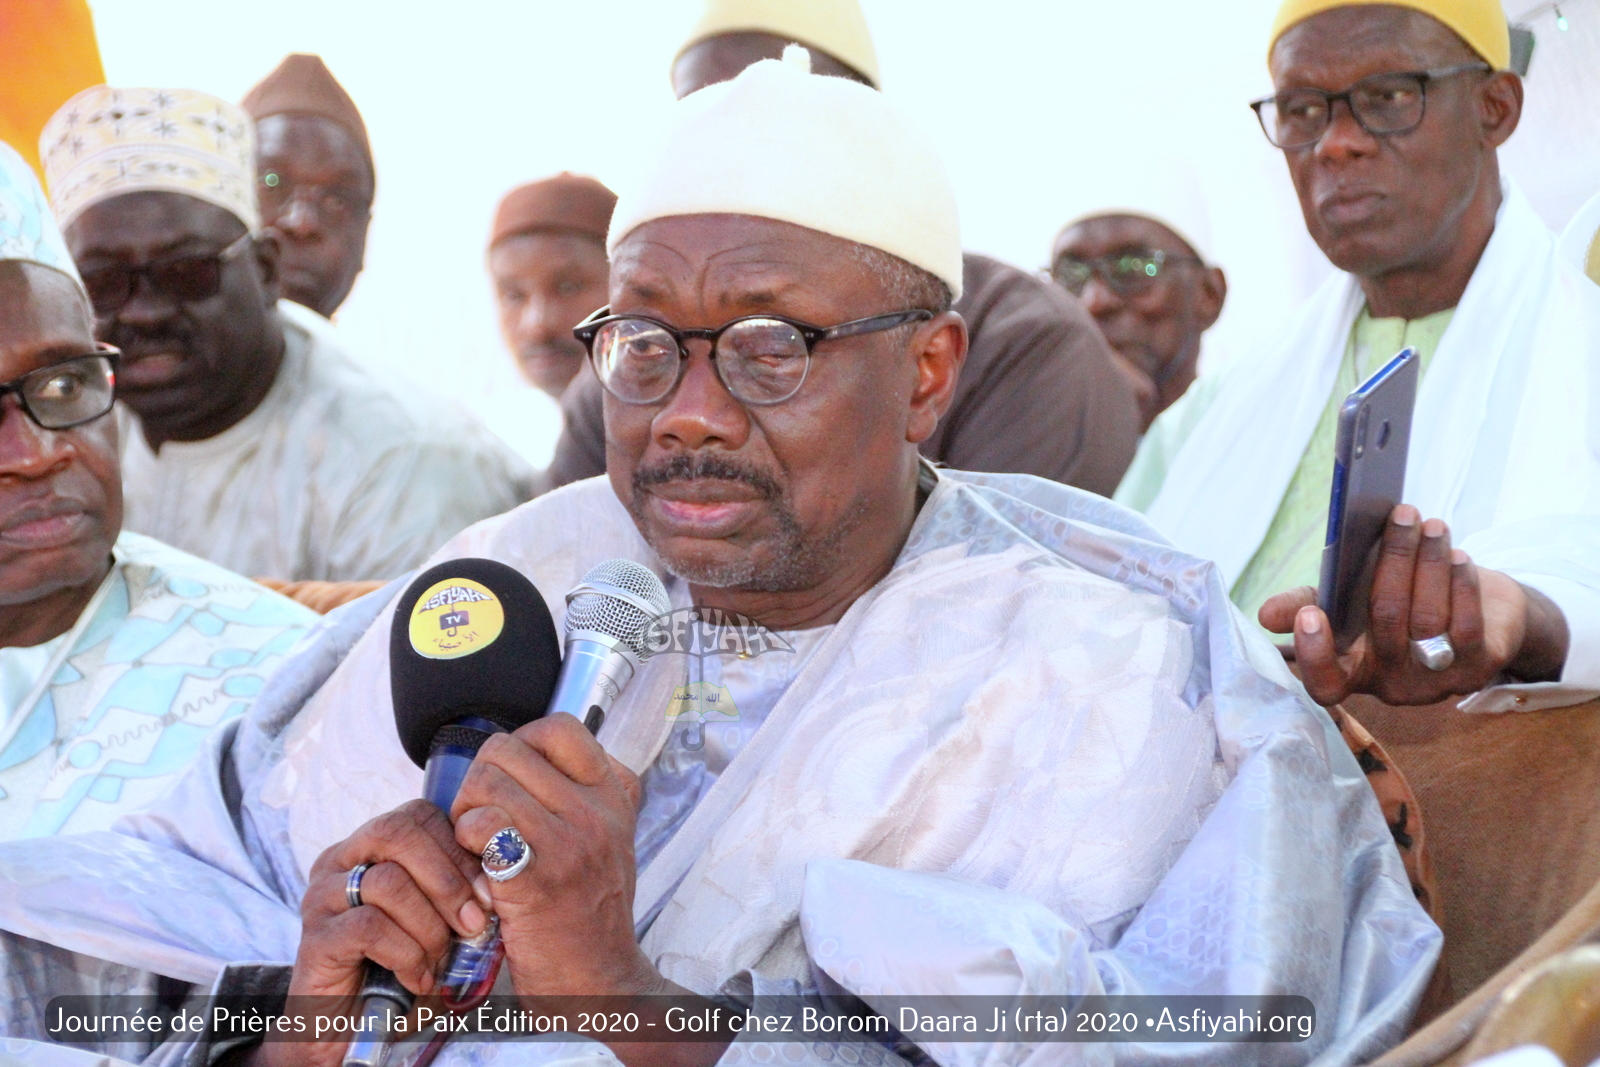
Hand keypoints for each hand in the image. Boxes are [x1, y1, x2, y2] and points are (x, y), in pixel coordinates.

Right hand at [261, 799, 490, 1066]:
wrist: (352, 1027)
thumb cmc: (404, 965)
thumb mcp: (439, 920)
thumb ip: (461, 891)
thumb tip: (499, 875)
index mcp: (371, 845)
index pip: (418, 814)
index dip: (460, 850)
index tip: (488, 894)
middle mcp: (341, 861)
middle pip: (397, 832)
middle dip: (447, 879)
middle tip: (473, 923)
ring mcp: (322, 896)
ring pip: (388, 882)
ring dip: (429, 926)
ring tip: (439, 959)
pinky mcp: (314, 938)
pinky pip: (369, 927)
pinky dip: (406, 954)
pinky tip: (418, 978)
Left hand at [451, 713, 654, 999]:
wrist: (601, 983)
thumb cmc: (590, 914)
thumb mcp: (608, 840)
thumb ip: (580, 795)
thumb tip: (527, 753)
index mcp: (614, 797)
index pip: (559, 727)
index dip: (521, 745)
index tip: (511, 782)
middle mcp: (597, 813)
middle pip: (507, 749)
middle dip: (480, 781)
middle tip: (483, 821)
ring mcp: (571, 844)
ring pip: (487, 782)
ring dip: (466, 812)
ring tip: (478, 846)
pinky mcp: (538, 880)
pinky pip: (483, 826)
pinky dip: (466, 840)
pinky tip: (476, 867)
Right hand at [1260, 506, 1568, 705]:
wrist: (1480, 621)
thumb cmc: (1393, 606)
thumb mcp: (1346, 605)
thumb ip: (1306, 604)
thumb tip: (1266, 616)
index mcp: (1353, 672)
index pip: (1327, 684)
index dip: (1315, 655)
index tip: (1308, 614)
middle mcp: (1392, 684)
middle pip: (1387, 622)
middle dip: (1394, 560)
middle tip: (1402, 514)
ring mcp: (1436, 681)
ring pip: (1427, 619)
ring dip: (1430, 562)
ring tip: (1431, 524)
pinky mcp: (1477, 669)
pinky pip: (1465, 627)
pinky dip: (1460, 585)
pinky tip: (1456, 556)